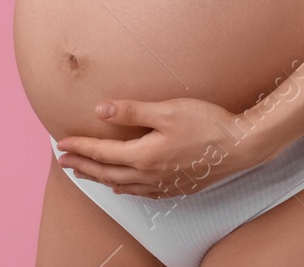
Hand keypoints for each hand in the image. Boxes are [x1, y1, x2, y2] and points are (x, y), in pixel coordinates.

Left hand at [54, 97, 273, 197]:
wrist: (241, 146)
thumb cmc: (207, 123)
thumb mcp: (168, 110)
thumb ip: (132, 111)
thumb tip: (101, 110)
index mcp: (144, 156)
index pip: (103, 152)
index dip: (81, 146)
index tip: (62, 142)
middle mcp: (150, 175)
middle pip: (107, 173)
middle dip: (83, 165)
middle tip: (63, 160)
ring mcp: (163, 184)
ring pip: (122, 185)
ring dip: (99, 178)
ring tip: (84, 173)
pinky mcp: (176, 187)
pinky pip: (141, 193)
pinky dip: (124, 189)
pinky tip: (122, 186)